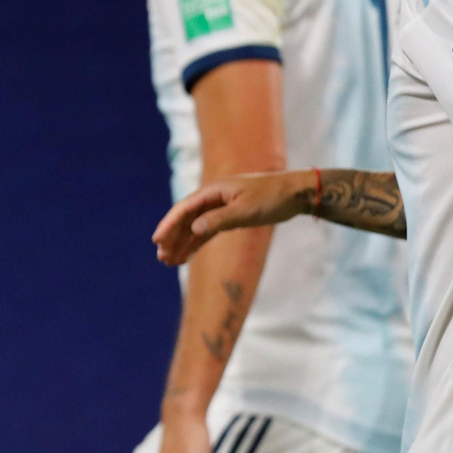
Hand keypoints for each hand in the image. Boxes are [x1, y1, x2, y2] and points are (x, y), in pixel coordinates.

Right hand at [154, 171, 311, 264]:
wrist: (295, 194)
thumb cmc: (272, 197)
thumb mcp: (245, 210)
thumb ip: (218, 220)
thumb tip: (194, 230)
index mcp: (213, 191)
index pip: (184, 209)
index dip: (168, 225)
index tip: (157, 240)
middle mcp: (213, 198)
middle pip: (186, 219)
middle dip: (172, 238)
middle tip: (161, 257)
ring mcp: (220, 207)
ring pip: (194, 227)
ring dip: (182, 243)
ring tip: (169, 261)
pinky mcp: (229, 217)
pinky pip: (207, 232)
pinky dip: (196, 244)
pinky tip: (187, 257)